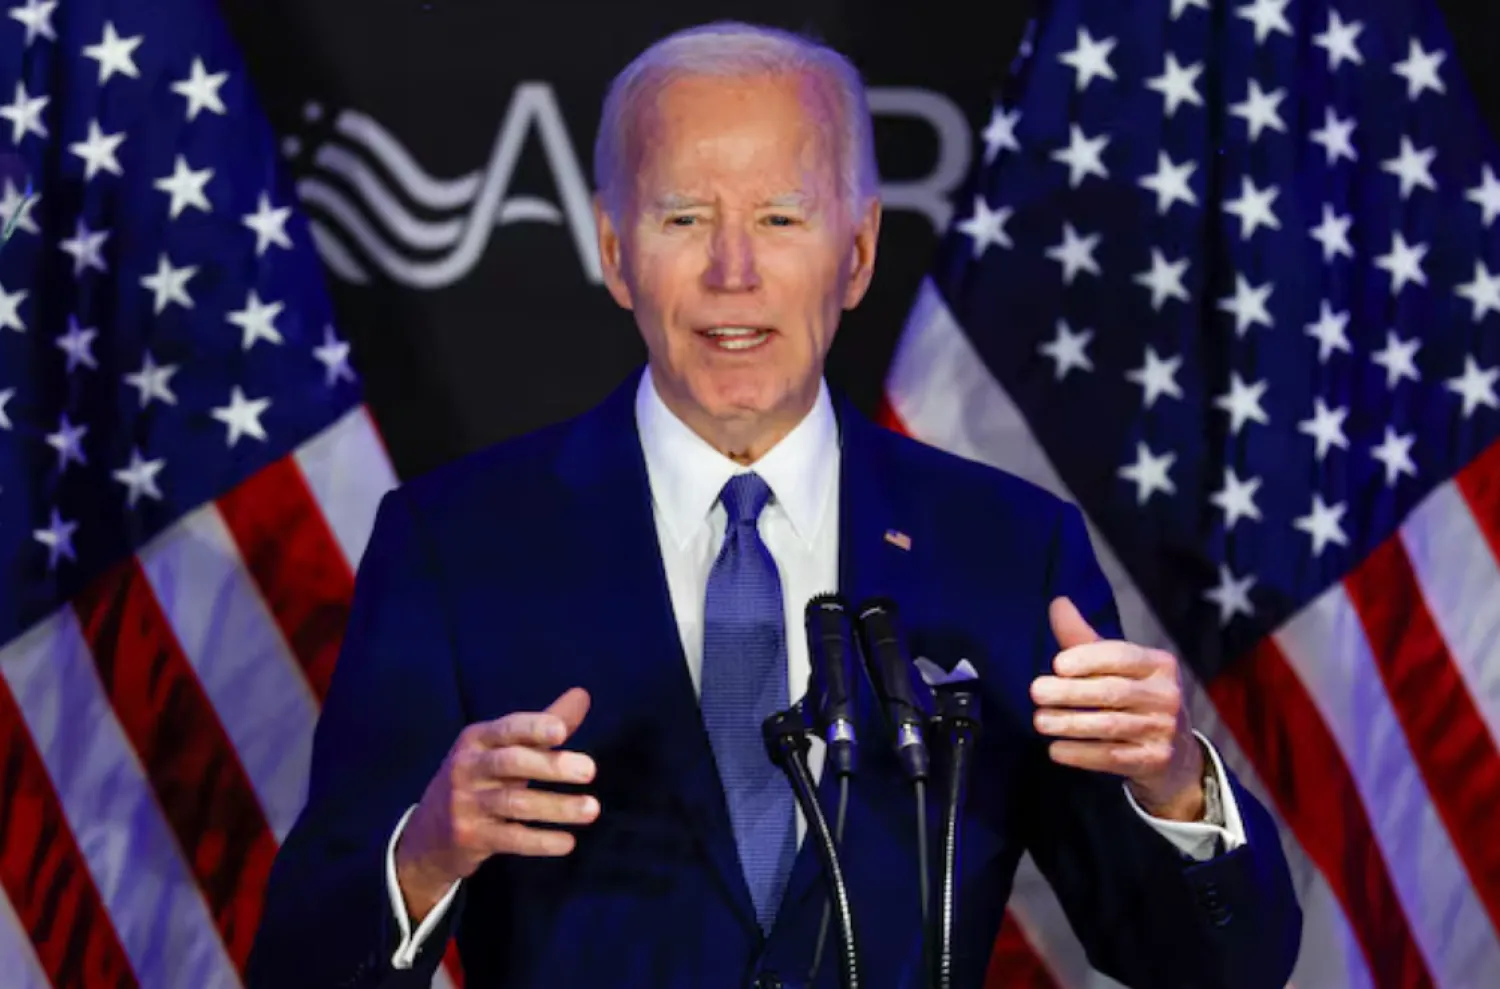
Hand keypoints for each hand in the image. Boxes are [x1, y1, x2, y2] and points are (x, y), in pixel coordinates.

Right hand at [395, 687, 598, 919]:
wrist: (429, 833)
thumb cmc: (480, 779)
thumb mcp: (502, 748)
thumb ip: (543, 724)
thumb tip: (583, 695)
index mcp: (476, 739)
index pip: (507, 728)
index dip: (534, 727)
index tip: (562, 731)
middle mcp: (467, 768)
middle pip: (510, 763)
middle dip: (551, 765)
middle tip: (591, 770)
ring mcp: (465, 804)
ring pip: (514, 803)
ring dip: (556, 807)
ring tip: (592, 808)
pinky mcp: (469, 837)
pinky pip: (510, 839)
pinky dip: (540, 841)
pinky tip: (568, 842)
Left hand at [1029, 598, 1204, 820]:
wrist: (1176, 752)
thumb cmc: (1135, 697)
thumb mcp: (1116, 666)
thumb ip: (1084, 639)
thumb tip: (1057, 602)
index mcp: (1159, 664)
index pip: (1123, 656)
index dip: (1088, 659)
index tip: (1057, 664)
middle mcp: (1166, 695)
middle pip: (1113, 691)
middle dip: (1070, 692)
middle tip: (1036, 692)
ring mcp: (1164, 730)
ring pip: (1110, 726)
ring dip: (1070, 724)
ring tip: (1039, 721)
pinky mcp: (1155, 761)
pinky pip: (1113, 757)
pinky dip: (1081, 754)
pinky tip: (1055, 750)